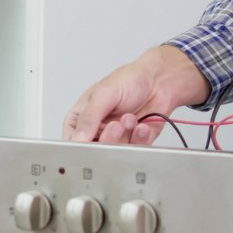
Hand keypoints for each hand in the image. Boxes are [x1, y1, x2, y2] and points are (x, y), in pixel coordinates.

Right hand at [62, 45, 212, 143]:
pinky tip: (142, 125)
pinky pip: (134, 150)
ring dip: (125, 135)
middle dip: (108, 138)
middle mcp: (98, 129)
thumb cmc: (129, 80)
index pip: (72, 139)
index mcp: (82, 117)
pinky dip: (140, 138)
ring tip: (131, 118)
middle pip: (95, 150)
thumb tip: (79, 138)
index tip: (90, 143)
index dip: (80, 145)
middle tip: (116, 125)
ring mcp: (116, 137)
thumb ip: (89, 117)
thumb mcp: (104, 94)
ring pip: (115, 153)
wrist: (159, 81)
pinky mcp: (134, 142)